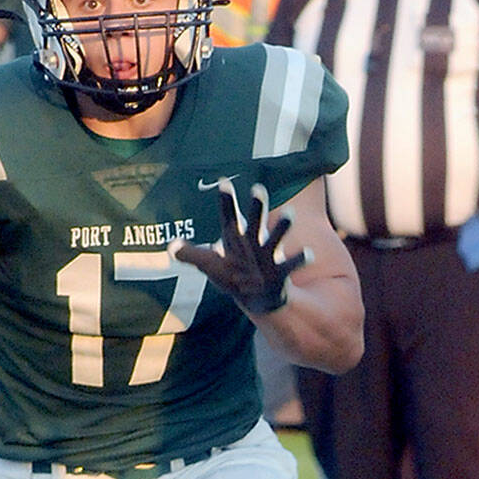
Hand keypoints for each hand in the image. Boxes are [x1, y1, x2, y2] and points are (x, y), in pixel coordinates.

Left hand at [169, 179, 308, 315]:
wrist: (255, 296)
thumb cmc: (233, 275)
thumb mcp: (210, 265)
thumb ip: (191, 255)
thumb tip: (170, 246)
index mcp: (236, 238)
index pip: (229, 216)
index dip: (225, 201)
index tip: (223, 182)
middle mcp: (254, 242)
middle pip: (255, 220)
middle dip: (257, 206)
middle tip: (258, 189)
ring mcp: (268, 255)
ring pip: (276, 238)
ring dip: (283, 227)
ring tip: (290, 215)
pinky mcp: (280, 271)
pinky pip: (291, 265)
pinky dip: (300, 259)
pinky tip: (308, 254)